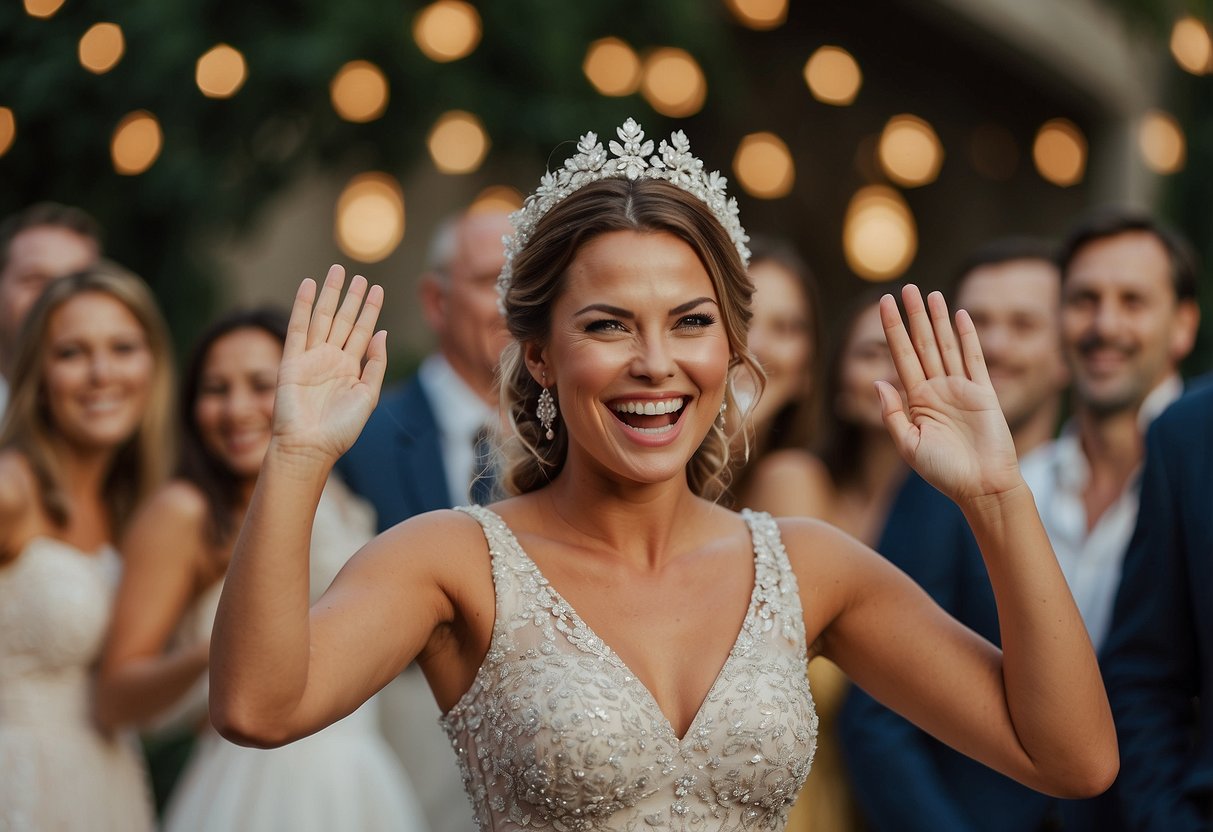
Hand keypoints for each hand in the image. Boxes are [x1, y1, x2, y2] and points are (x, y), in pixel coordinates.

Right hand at [271, 265, 387, 464]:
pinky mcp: (291, 361)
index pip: (362, 333)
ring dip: (329, 295)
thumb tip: (382, 333)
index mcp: (350, 369)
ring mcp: (311, 359)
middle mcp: (331, 360)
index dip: (369, 311)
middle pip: (343, 321)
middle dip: (351, 298)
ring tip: (337, 272)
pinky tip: (308, 286)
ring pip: (322, 318)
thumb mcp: (367, 396)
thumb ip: (375, 364)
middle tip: (359, 276)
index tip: (376, 289)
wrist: (310, 446)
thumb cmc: (340, 429)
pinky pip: (297, 327)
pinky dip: (302, 306)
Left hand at [878, 285, 1020, 501]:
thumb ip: (892, 414)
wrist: (981, 486)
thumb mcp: (909, 445)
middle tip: (905, 288)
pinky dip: (968, 337)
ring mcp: (961, 389)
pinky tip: (960, 316)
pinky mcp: (984, 392)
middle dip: (913, 316)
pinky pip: (974, 359)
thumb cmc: (944, 472)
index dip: (892, 330)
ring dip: (938, 320)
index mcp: (917, 401)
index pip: (901, 357)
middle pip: (922, 344)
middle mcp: (937, 389)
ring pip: (946, 346)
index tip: (883, 304)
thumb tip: (879, 381)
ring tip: (929, 294)